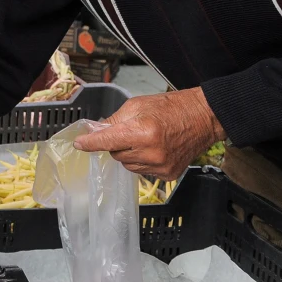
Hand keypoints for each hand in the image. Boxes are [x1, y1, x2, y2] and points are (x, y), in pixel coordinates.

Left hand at [73, 87, 226, 179]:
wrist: (203, 118)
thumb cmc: (170, 107)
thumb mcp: (137, 106)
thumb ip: (113, 121)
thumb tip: (93, 132)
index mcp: (142, 132)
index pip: (107, 142)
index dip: (90, 143)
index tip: (79, 144)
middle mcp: (151, 153)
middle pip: (115, 154)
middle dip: (117, 144)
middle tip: (131, 131)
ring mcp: (160, 166)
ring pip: (127, 165)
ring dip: (129, 154)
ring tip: (146, 139)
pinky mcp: (168, 175)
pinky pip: (142, 171)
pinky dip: (143, 161)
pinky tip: (155, 149)